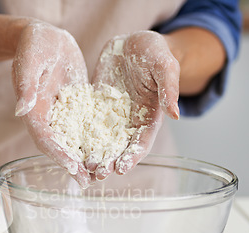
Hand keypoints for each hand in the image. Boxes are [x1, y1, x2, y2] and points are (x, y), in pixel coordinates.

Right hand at [12, 21, 92, 187]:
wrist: (47, 39)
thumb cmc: (35, 45)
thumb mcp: (30, 61)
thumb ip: (26, 85)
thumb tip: (21, 109)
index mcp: (32, 109)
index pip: (43, 136)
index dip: (56, 153)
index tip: (71, 166)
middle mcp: (46, 117)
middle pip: (57, 147)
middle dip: (71, 165)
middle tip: (87, 182)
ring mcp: (61, 114)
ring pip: (71, 141)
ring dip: (83, 158)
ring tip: (98, 176)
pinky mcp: (75, 108)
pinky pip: (84, 128)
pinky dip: (93, 141)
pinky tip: (108, 151)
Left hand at [90, 31, 179, 179]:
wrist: (131, 42)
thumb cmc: (154, 51)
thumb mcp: (165, 65)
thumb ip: (169, 89)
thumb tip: (176, 115)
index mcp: (150, 116)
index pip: (142, 142)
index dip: (132, 157)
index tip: (122, 169)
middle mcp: (129, 121)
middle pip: (120, 148)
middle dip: (110, 162)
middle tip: (99, 174)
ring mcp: (111, 116)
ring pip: (102, 142)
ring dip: (95, 156)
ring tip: (85, 167)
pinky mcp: (95, 108)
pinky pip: (87, 125)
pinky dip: (81, 139)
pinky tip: (72, 148)